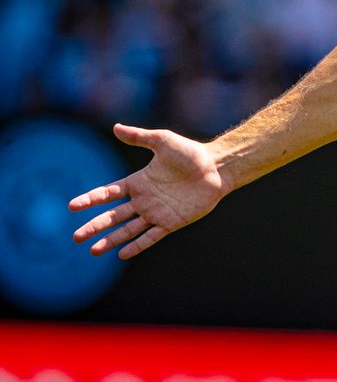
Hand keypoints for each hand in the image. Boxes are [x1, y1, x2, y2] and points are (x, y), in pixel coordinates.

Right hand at [69, 124, 227, 258]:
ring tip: (93, 251)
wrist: (218, 167)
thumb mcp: (163, 141)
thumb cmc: (191, 153)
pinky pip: (151, 237)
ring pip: (128, 229)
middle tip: (76, 237)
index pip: (108, 193)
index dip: (91, 199)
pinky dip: (137, 245)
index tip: (73, 206)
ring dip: (111, 240)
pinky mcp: (171, 222)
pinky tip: (122, 254)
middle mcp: (144, 199)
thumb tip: (115, 127)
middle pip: (113, 216)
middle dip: (95, 226)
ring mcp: (157, 212)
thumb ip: (139, 137)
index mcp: (139, 181)